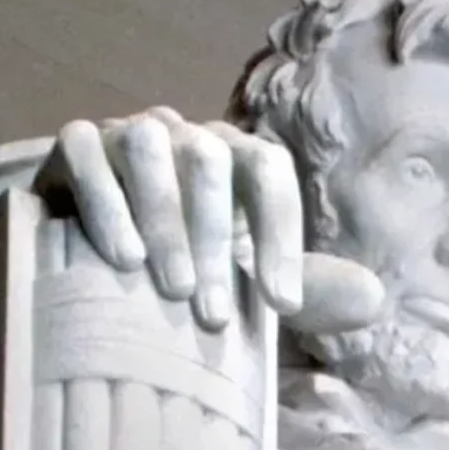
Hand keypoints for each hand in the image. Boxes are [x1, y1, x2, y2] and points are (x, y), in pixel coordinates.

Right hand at [34, 107, 321, 331]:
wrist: (90, 249)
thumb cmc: (189, 266)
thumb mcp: (247, 280)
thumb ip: (308, 290)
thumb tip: (374, 301)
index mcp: (238, 159)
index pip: (270, 174)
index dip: (281, 237)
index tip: (279, 306)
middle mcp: (187, 136)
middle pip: (210, 161)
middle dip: (217, 241)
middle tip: (215, 316)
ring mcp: (128, 133)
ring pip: (149, 148)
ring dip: (165, 219)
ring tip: (174, 289)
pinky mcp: (74, 144)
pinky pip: (86, 153)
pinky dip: (105, 203)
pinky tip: (121, 259)